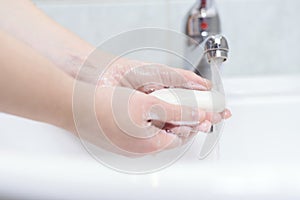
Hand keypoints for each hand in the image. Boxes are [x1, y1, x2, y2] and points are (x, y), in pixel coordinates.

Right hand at [77, 86, 223, 155]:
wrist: (71, 106)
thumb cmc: (102, 107)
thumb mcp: (146, 105)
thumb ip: (176, 112)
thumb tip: (197, 116)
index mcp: (148, 145)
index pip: (182, 135)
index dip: (195, 122)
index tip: (205, 112)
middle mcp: (139, 149)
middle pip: (170, 134)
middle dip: (182, 120)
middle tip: (191, 107)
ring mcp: (128, 144)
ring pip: (156, 131)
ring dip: (166, 118)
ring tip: (170, 103)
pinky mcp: (119, 138)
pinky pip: (141, 129)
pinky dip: (150, 119)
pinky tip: (148, 106)